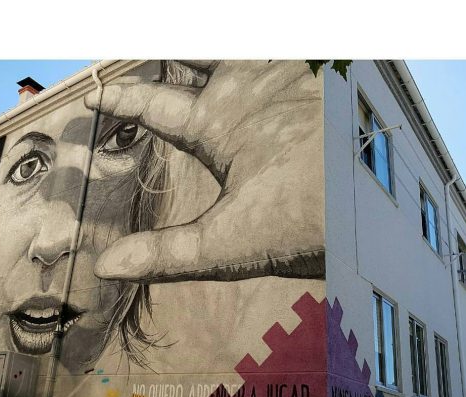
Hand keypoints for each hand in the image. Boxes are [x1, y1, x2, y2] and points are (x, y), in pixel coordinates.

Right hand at [89, 60, 324, 282]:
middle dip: (167, 54)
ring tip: (199, 55)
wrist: (383, 203)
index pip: (152, 105)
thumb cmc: (305, 221)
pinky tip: (272, 66)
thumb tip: (104, 266)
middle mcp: (249, 86)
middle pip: (193, 54)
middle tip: (147, 53)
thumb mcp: (228, 244)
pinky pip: (286, 54)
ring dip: (214, 51)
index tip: (96, 95)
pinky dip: (267, 57)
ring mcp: (290, 74)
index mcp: (217, 122)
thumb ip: (166, 255)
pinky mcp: (325, 77)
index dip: (121, 100)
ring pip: (237, 47)